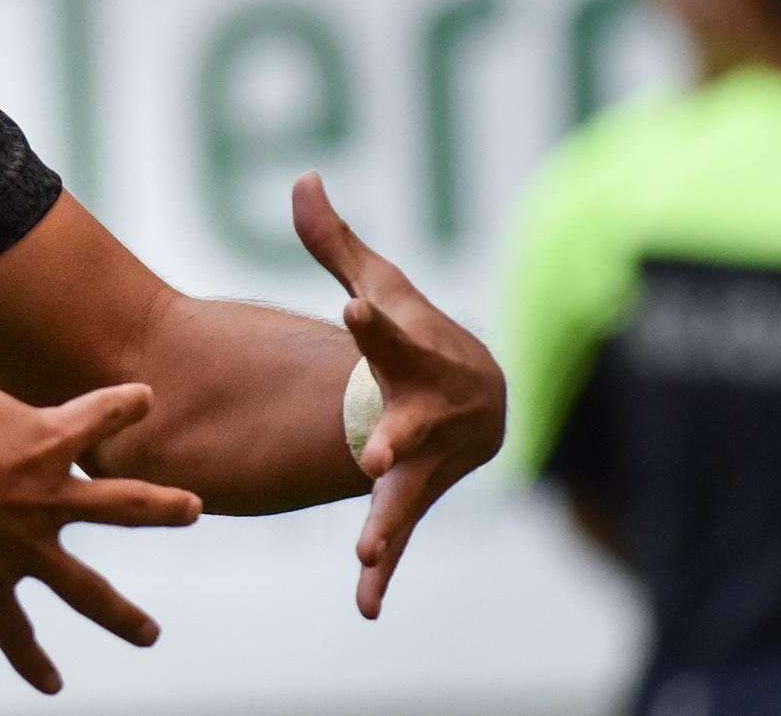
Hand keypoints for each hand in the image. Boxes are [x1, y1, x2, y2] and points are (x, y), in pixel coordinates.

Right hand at [0, 263, 201, 694]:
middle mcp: (47, 497)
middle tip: (197, 510)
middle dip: (162, 508)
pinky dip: (31, 658)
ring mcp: (24, 547)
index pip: (100, 415)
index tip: (149, 400)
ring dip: (119, 612)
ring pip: (84, 586)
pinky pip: (16, 628)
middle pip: (121, 506)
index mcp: (43, 440)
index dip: (125, 406)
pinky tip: (52, 685)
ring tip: (150, 636)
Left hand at [292, 172, 504, 620]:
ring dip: (389, 517)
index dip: (373, 321)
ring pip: (409, 490)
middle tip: (373, 453)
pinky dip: (384, 570)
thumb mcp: (383, 285)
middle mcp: (428, 410)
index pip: (391, 332)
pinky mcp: (415, 494)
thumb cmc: (419, 334)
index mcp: (414, 354)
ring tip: (367, 546)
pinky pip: (399, 533)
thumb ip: (335, 243)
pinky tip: (364, 605)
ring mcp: (427, 459)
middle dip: (395, 437)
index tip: (353, 307)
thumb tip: (300, 175)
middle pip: (412, 423)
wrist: (480, 395)